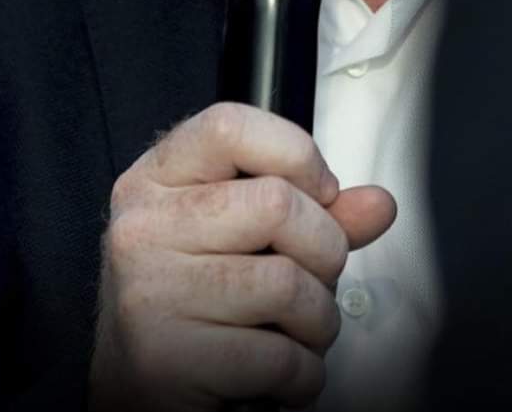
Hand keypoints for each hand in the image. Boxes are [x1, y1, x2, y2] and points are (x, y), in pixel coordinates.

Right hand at [88, 102, 395, 410]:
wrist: (133, 386)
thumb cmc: (191, 301)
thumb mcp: (242, 236)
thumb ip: (312, 212)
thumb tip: (378, 204)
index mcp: (158, 178)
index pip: (230, 126)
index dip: (296, 154)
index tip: (319, 192)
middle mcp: (144, 225)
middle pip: (276, 204)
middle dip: (324, 251)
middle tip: (314, 277)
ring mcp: (150, 289)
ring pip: (286, 283)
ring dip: (318, 320)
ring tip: (298, 330)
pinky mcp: (165, 356)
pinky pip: (277, 356)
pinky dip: (301, 374)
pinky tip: (281, 373)